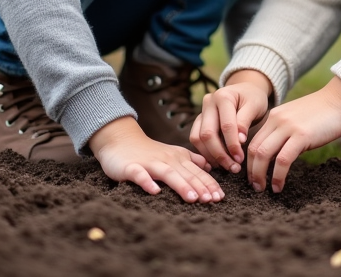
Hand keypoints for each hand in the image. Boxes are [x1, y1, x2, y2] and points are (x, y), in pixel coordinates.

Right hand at [89, 117, 222, 202]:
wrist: (119, 139)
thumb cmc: (148, 151)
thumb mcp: (172, 154)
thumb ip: (190, 160)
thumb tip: (209, 166)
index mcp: (178, 158)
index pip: (198, 172)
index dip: (209, 184)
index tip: (220, 197)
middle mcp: (167, 160)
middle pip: (187, 174)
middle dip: (201, 187)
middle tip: (213, 200)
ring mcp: (149, 163)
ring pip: (168, 174)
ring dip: (181, 185)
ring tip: (193, 199)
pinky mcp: (131, 167)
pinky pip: (139, 175)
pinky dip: (147, 182)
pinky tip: (155, 191)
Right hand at [190, 70, 271, 172]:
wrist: (245, 90)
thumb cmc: (252, 98)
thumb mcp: (255, 106)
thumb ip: (245, 121)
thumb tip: (239, 141)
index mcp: (223, 96)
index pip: (226, 125)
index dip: (232, 144)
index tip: (240, 159)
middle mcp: (208, 103)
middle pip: (207, 134)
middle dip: (220, 154)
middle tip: (233, 167)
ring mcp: (201, 112)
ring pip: (198, 138)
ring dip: (211, 156)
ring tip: (227, 166)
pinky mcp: (199, 122)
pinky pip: (195, 139)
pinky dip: (205, 153)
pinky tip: (217, 163)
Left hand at [246, 76, 340, 193]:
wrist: (340, 100)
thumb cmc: (322, 113)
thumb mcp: (296, 119)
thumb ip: (284, 133)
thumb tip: (278, 156)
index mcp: (274, 116)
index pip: (253, 141)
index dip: (249, 161)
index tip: (251, 175)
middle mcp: (276, 120)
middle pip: (254, 149)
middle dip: (251, 171)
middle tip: (255, 186)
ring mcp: (288, 127)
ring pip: (264, 154)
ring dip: (260, 175)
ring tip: (263, 189)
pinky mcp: (301, 136)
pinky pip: (283, 160)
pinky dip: (278, 176)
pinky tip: (278, 186)